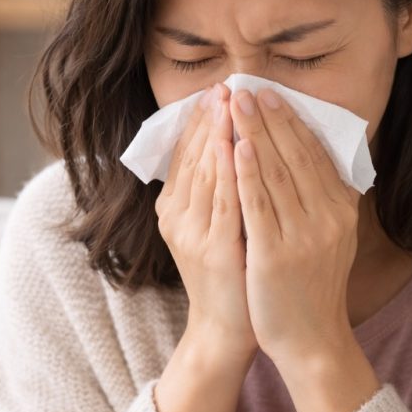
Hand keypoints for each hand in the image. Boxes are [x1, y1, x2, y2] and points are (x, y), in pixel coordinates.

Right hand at [156, 83, 257, 365]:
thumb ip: (219, 189)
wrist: (228, 327)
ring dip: (218, 133)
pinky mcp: (214, 248)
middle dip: (211, 118)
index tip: (217, 90)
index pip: (186, 153)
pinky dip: (229, 169)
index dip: (201, 120)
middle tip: (225, 84)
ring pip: (205, 172)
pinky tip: (237, 144)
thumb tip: (233, 144)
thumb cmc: (232, 274)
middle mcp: (176, 216)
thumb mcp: (218, 225)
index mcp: (174, 208)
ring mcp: (192, 232)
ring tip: (230, 101)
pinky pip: (223, 200)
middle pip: (193, 156)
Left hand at [228, 87, 362, 367]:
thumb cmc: (314, 286)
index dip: (292, 122)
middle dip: (270, 118)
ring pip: (275, 173)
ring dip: (254, 133)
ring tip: (236, 104)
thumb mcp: (333, 238)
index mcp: (342, 209)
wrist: (311, 339)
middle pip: (295, 156)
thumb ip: (328, 199)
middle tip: (248, 87)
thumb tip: (319, 156)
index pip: (315, 154)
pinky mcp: (277, 254)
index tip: (272, 94)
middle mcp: (328, 218)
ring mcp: (304, 236)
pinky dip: (248, 173)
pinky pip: (260, 204)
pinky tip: (237, 146)